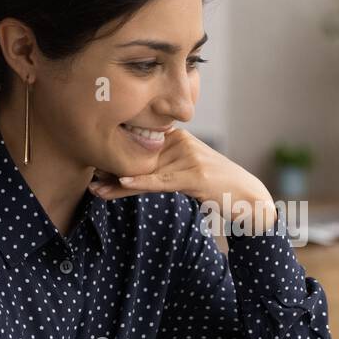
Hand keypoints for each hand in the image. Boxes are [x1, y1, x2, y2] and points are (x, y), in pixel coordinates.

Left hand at [90, 128, 277, 232]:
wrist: (250, 199)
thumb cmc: (218, 189)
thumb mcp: (186, 176)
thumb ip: (164, 170)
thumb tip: (130, 175)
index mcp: (178, 139)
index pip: (140, 148)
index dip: (115, 157)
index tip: (92, 167)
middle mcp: (183, 143)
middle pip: (140, 158)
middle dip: (112, 169)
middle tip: (87, 178)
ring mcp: (190, 158)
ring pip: (146, 171)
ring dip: (119, 182)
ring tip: (95, 188)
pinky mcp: (196, 175)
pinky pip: (162, 180)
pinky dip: (142, 181)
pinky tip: (123, 180)